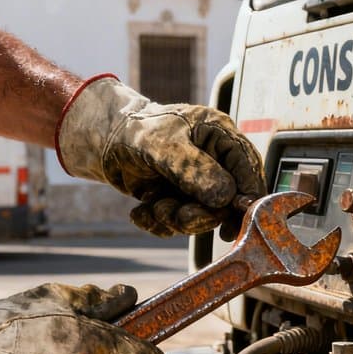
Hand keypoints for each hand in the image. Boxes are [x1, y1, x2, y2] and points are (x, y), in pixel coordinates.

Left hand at [56, 75, 265, 239]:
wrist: (104, 141)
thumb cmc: (136, 130)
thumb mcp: (164, 145)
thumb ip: (194, 169)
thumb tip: (226, 197)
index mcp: (220, 136)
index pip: (247, 168)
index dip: (246, 197)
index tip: (235, 221)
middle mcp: (214, 160)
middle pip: (226, 201)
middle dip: (199, 215)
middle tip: (176, 215)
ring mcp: (197, 182)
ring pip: (201, 216)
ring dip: (175, 219)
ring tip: (153, 207)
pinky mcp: (179, 198)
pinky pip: (178, 223)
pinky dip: (159, 223)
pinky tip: (141, 212)